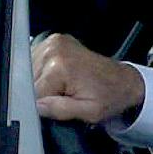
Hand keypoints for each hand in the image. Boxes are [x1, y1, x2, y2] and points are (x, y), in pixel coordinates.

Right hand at [32, 32, 146, 125]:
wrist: (122, 81)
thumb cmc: (109, 95)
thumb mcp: (88, 112)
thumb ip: (59, 110)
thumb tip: (36, 106)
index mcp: (60, 66)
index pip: (32, 93)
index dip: (42, 105)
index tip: (57, 107)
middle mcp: (54, 49)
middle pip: (29, 81)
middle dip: (43, 93)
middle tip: (65, 96)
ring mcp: (53, 42)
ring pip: (30, 72)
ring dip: (42, 83)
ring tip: (65, 86)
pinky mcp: (53, 41)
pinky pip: (36, 63)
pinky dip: (43, 74)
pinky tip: (60, 78)